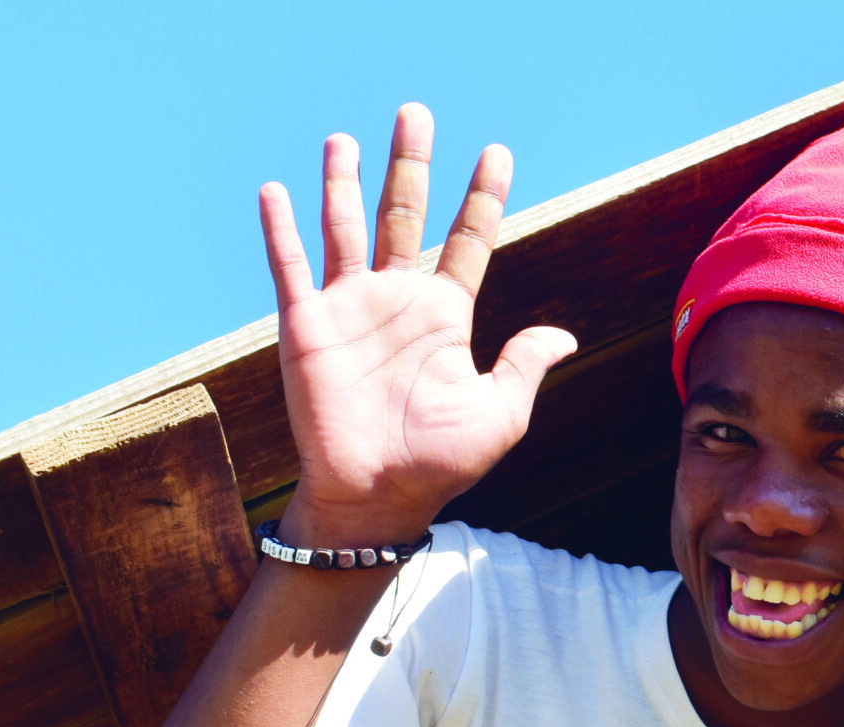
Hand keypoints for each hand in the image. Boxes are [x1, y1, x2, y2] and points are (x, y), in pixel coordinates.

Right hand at [259, 104, 576, 539]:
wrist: (375, 496)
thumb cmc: (439, 463)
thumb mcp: (499, 414)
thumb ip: (523, 366)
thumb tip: (566, 335)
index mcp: (445, 315)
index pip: (469, 240)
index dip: (483, 197)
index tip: (497, 152)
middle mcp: (397, 300)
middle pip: (406, 214)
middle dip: (410, 164)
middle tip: (416, 112)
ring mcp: (350, 308)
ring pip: (346, 228)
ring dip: (345, 183)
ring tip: (345, 138)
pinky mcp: (306, 327)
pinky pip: (290, 268)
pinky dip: (281, 230)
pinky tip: (277, 191)